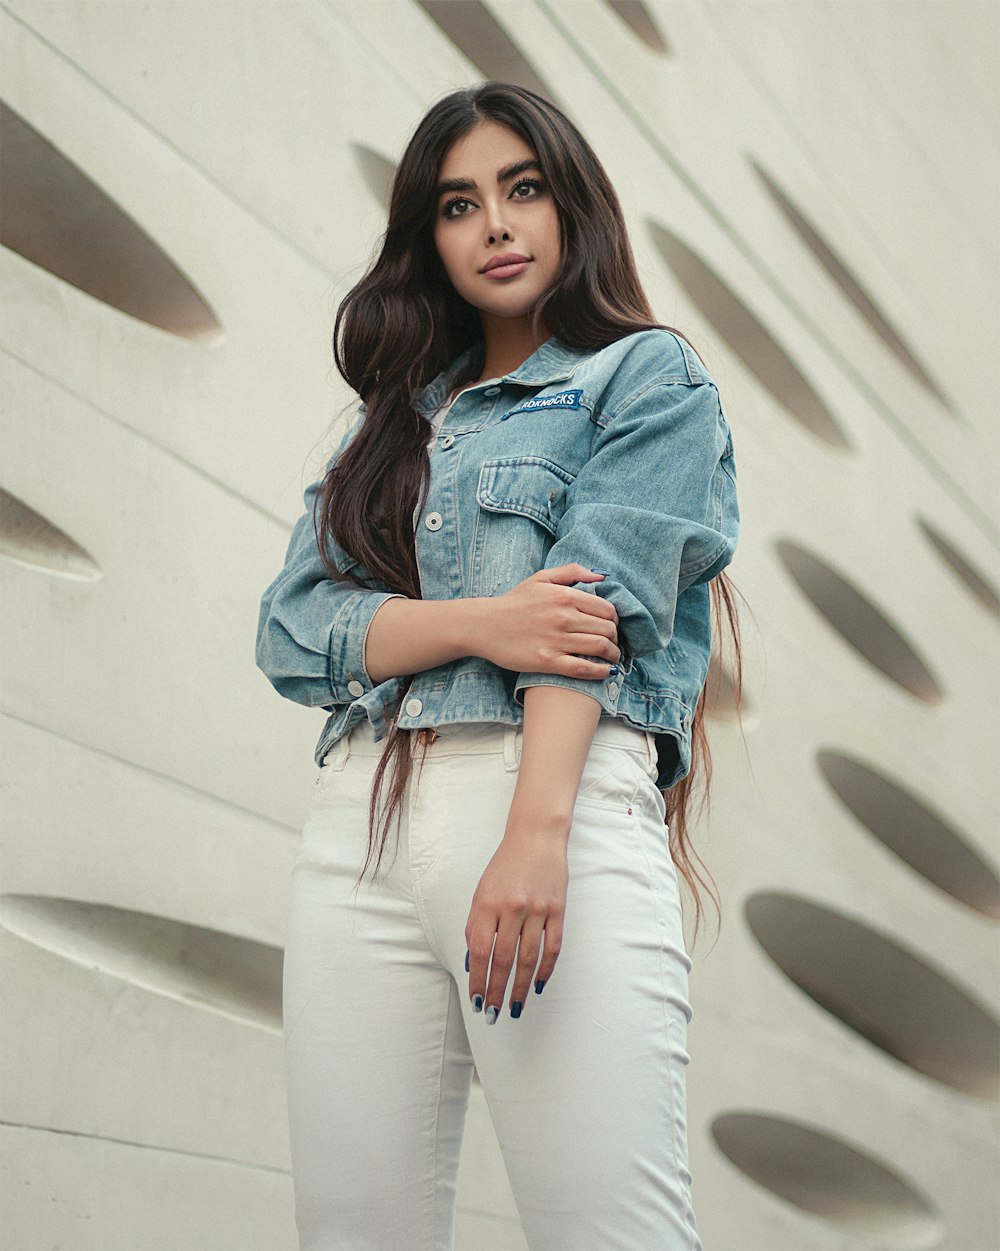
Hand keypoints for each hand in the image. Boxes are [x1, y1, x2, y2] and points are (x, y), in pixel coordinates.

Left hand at [465, 815, 568, 1022]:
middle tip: (493, 1014)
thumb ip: (476, 926)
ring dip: (520, 987)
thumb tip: (473, 964)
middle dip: (497, 991)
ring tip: (515, 1007)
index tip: (476, 1000)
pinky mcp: (558, 909)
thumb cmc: (504, 867)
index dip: (478, 979)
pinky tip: (538, 985)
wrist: (536, 837)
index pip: (479, 951)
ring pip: (528, 959)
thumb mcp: (481, 891)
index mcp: (487, 903)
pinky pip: (552, 947)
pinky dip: (545, 969)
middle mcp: (512, 907)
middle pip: (503, 960)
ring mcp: (537, 909)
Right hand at [482, 564, 620, 677]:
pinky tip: (606, 672)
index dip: (615, 620)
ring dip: (613, 655)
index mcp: (565, 596)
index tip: (612, 627)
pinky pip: (583, 668)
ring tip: (612, 658)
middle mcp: (564, 617)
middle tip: (613, 643)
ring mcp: (556, 640)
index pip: (607, 609)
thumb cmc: (514, 602)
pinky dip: (600, 671)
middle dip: (615, 638)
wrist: (484, 625)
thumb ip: (572, 572)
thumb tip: (602, 576)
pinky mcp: (547, 661)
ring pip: (600, 648)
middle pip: (607, 629)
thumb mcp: (541, 578)